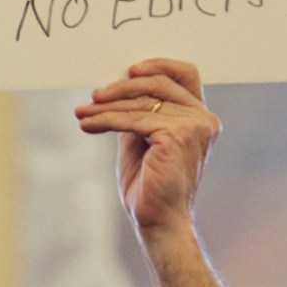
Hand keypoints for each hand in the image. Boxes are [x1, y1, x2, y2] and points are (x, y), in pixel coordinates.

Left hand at [74, 58, 220, 235]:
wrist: (159, 221)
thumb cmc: (150, 186)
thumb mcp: (142, 139)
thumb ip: (139, 113)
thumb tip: (115, 88)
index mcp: (200, 118)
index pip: (186, 74)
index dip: (158, 65)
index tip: (128, 71)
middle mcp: (203, 119)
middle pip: (158, 83)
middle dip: (121, 88)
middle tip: (93, 95)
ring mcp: (193, 126)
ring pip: (141, 102)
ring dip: (106, 107)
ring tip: (82, 112)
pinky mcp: (177, 135)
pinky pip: (134, 119)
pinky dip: (106, 120)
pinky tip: (87, 124)